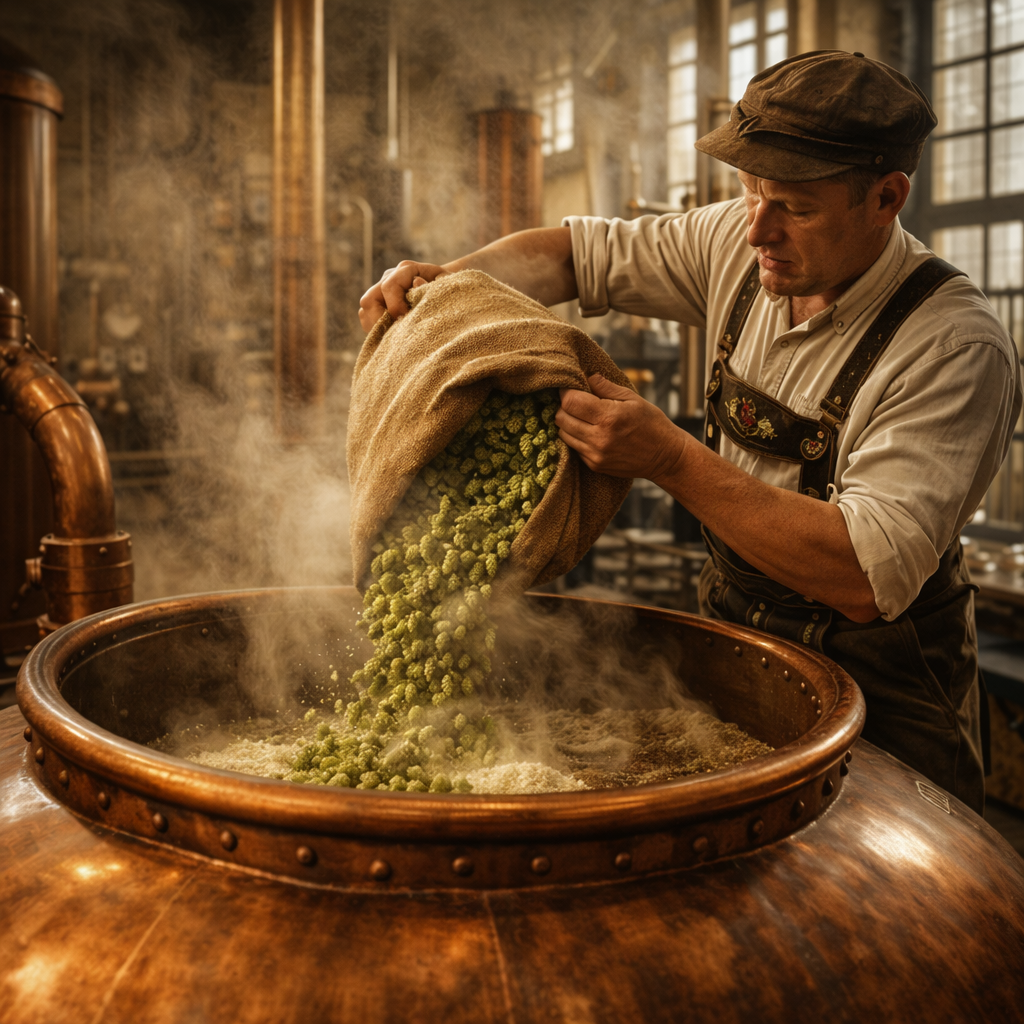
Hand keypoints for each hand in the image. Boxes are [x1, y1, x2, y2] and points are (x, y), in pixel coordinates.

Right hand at [358, 261, 447, 331]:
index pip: (390, 286)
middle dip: (381, 321)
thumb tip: (416, 283)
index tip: (408, 321)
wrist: (448, 288)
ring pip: (366, 310)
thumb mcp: (448, 286)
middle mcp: (389, 277)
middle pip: (369, 300)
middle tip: (397, 334)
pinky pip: (367, 318)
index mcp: (406, 270)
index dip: (396, 307)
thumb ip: (434, 285)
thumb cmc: (450, 289)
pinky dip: (376, 329)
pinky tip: (391, 336)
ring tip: (394, 338)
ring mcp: (381, 290)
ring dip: (377, 326)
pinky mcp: (379, 304)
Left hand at [555, 374, 688, 480]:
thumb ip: (606, 387)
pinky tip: (590, 432)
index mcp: (609, 417)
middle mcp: (599, 438)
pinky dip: (577, 437)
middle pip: (562, 418)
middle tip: (576, 401)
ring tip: (583, 417)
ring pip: (564, 434)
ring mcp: (595, 454)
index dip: (566, 391)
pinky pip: (574, 448)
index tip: (569, 387)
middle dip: (565, 406)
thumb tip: (587, 377)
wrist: (665, 457)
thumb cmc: (652, 423)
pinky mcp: (595, 465)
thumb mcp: (633, 399)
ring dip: (569, 422)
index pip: (570, 401)